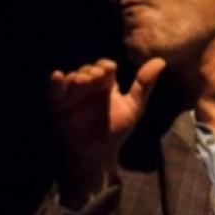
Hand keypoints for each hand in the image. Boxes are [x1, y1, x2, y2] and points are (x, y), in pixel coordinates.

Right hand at [48, 56, 164, 205]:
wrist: (98, 153)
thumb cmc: (116, 129)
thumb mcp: (133, 107)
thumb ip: (145, 84)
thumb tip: (161, 60)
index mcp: (106, 84)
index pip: (105, 67)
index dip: (105, 65)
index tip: (109, 68)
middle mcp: (89, 86)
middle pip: (88, 71)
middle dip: (91, 71)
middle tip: (95, 76)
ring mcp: (72, 95)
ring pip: (72, 79)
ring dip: (76, 77)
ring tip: (82, 80)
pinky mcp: (58, 105)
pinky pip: (53, 91)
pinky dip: (55, 83)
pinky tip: (58, 76)